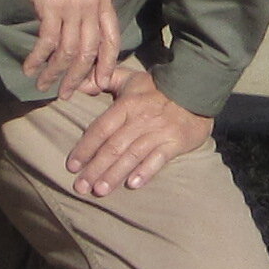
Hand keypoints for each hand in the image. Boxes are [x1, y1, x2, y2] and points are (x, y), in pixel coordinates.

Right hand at [0, 0, 121, 95]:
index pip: (112, 40)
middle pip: (90, 52)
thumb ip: (85, 6)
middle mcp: (91, 5)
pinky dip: (38, 59)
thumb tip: (82, 34)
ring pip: (68, 51)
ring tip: (43, 84)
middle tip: (67, 94)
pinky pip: (47, 43)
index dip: (106, 65)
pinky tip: (30, 67)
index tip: (98, 84)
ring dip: (55, 73)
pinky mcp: (50, 7)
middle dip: (78, 78)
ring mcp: (72, 6)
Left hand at [64, 63, 213, 195]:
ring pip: (132, 155)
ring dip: (114, 174)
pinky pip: (158, 159)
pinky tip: (133, 184)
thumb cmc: (157, 88)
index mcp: (126, 105)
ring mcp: (159, 132)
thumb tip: (79, 84)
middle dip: (95, 168)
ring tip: (100, 190)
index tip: (72, 166)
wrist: (196, 88)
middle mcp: (140, 120)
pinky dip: (146, 171)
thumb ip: (104, 80)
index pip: (101, 129)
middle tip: (80, 187)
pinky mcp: (175, 142)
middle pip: (113, 147)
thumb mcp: (130, 78)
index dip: (85, 148)